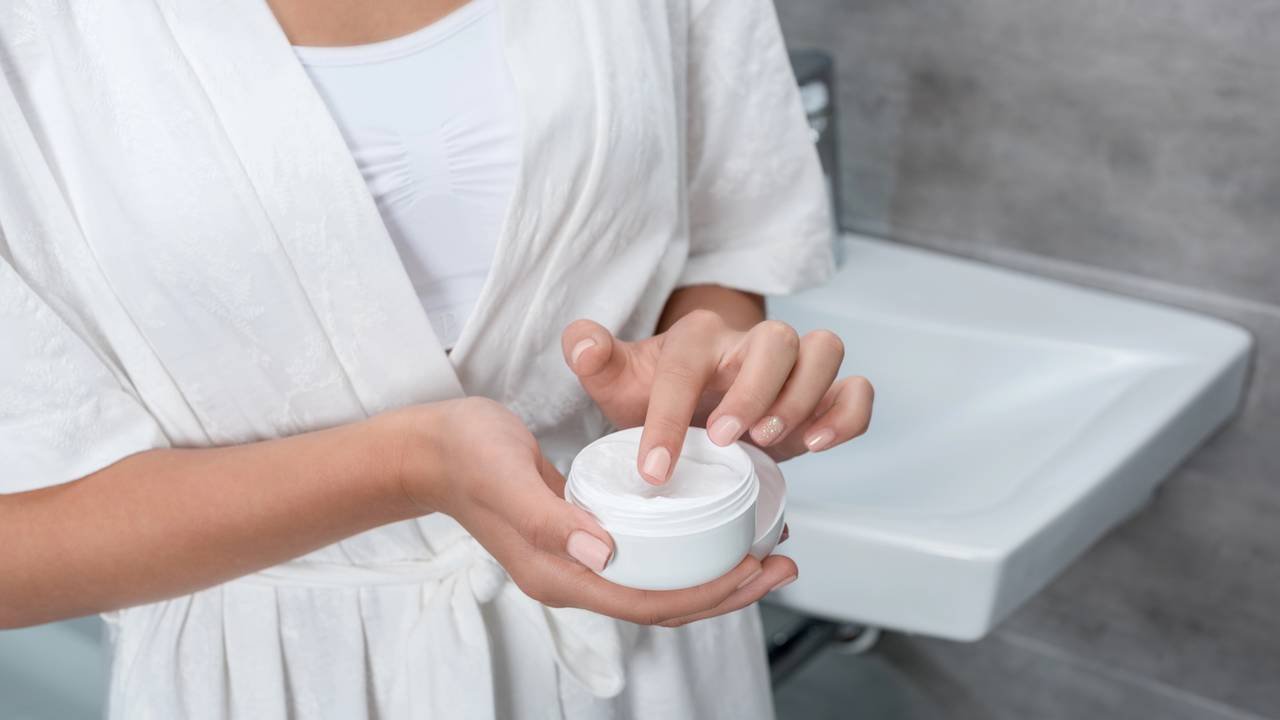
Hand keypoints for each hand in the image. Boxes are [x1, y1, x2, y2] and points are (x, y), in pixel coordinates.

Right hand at [393, 397, 796, 625]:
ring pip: (659, 585)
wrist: (430, 450)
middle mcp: (574, 577)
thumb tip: (604, 552)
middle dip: (728, 590)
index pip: (648, 602)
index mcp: (560, 574)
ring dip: (714, 574)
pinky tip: (713, 528)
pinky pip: (647, 559)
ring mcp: (579, 560)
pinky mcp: (584, 537)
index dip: (709, 593)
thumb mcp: (506, 476)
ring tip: (764, 551)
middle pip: (664, 603)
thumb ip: (550, 517)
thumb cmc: (466, 455)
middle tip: (782, 563)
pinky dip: (688, 551)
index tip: (757, 568)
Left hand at [562, 310, 872, 481]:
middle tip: (724, 440)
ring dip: (804, 396)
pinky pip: (857, 388)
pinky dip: (847, 414)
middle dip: (754, 390)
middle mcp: (752, 342)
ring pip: (824, 350)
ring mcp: (795, 365)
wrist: (697, 404)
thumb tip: (580, 340)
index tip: (653, 472)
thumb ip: (596, 360)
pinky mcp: (825, 394)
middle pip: (775, 339)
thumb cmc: (658, 393)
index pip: (686, 363)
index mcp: (697, 336)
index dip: (668, 417)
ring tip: (771, 442)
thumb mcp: (620, 382)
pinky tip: (818, 444)